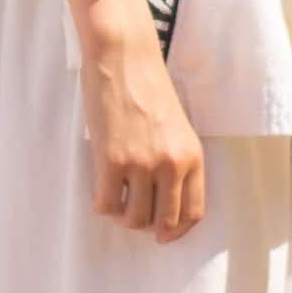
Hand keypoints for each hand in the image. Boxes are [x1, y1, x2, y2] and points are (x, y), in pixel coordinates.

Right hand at [52, 0, 206, 239]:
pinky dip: (101, 205)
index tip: (163, 235)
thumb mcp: (176, 125)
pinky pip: (107, 203)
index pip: (193, 212)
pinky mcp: (112, 160)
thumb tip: (160, 197)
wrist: (122, 57)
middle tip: (132, 214)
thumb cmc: (146, 85)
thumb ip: (175, 159)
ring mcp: (142, 165)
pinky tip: (98, 194)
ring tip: (113, 201)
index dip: (177, 231)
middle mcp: (172, 165)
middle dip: (147, 224)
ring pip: (134, 218)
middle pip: (163, 220)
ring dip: (122, 216)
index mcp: (193, 156)